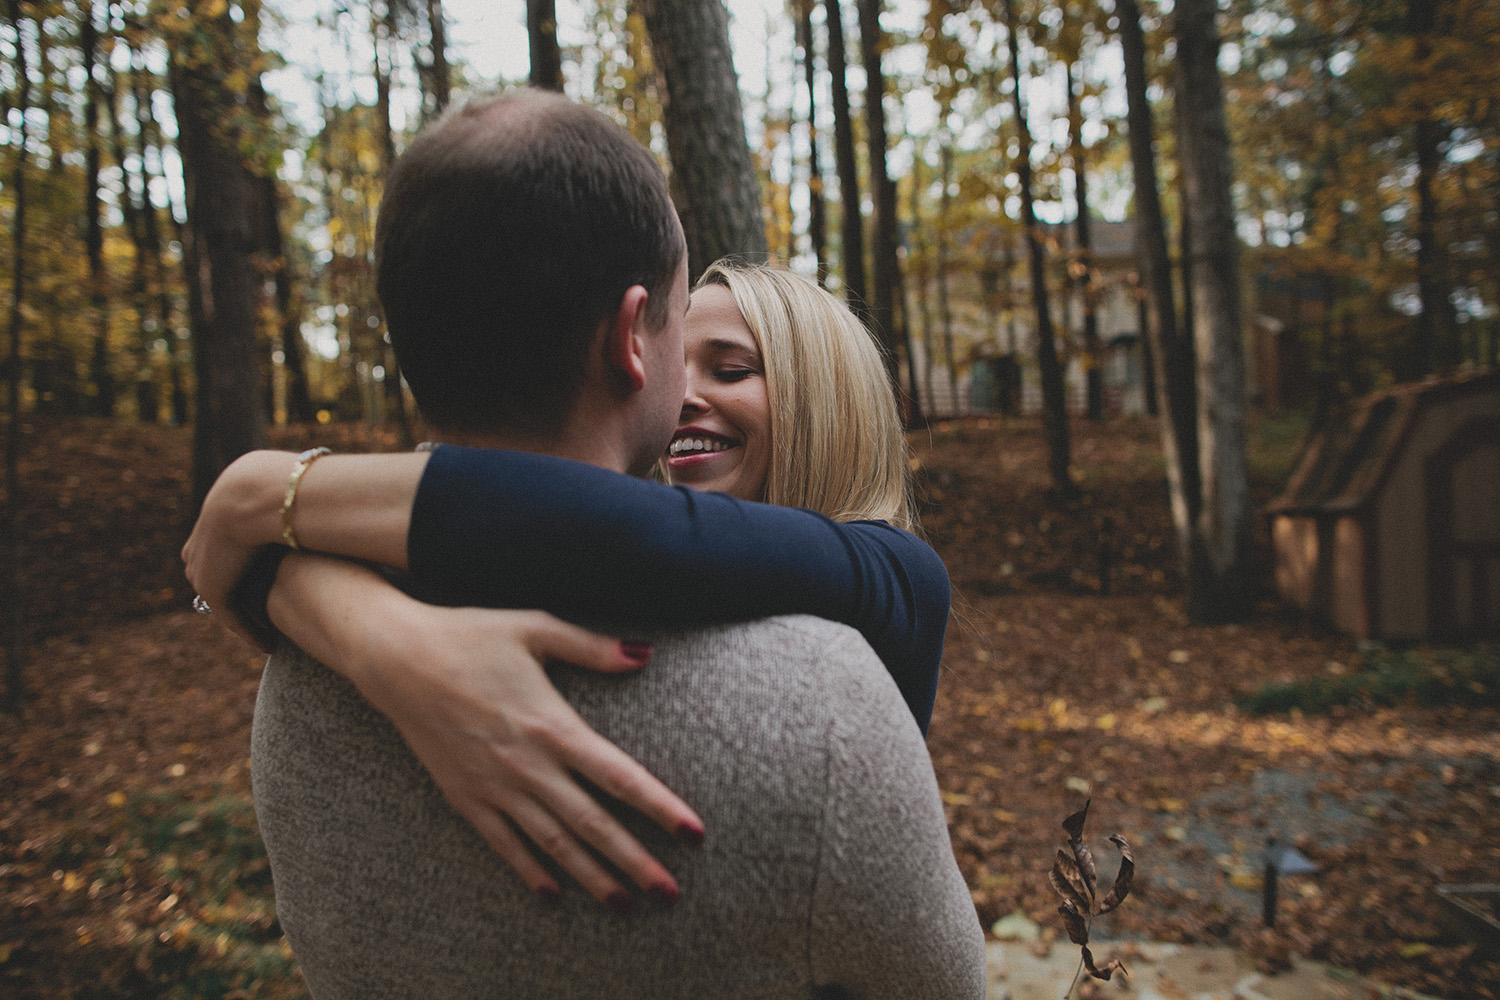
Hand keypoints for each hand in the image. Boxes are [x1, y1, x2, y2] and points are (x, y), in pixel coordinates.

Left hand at [182, 450, 296, 641]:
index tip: (270, 576)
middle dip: (235, 591)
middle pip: (214, 573)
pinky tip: (271, 645)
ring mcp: (203, 566)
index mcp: (217, 511)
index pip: (223, 542)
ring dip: (244, 616)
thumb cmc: (291, 482)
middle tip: (267, 610)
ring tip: (272, 631)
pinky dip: (251, 632)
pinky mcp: (213, 588)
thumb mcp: (292, 480)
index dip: (243, 560)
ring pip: (223, 598)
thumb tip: (326, 482)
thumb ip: (302, 489)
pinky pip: (232, 618)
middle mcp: (202, 541)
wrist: (264, 494)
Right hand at [323, 595, 704, 907]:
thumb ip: (593, 647)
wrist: (396, 659)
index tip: (693, 832)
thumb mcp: (535, 629)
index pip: (619, 776)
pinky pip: (504, 844)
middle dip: (634, 861)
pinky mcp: (465, 797)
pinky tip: (554, 895)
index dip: (659, 807)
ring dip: (591, 877)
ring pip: (552, 844)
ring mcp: (495, 786)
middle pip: (592, 823)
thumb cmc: (470, 636)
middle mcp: (528, 765)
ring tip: (623, 904)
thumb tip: (645, 653)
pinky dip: (530, 871)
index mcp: (553, 725)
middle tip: (669, 893)